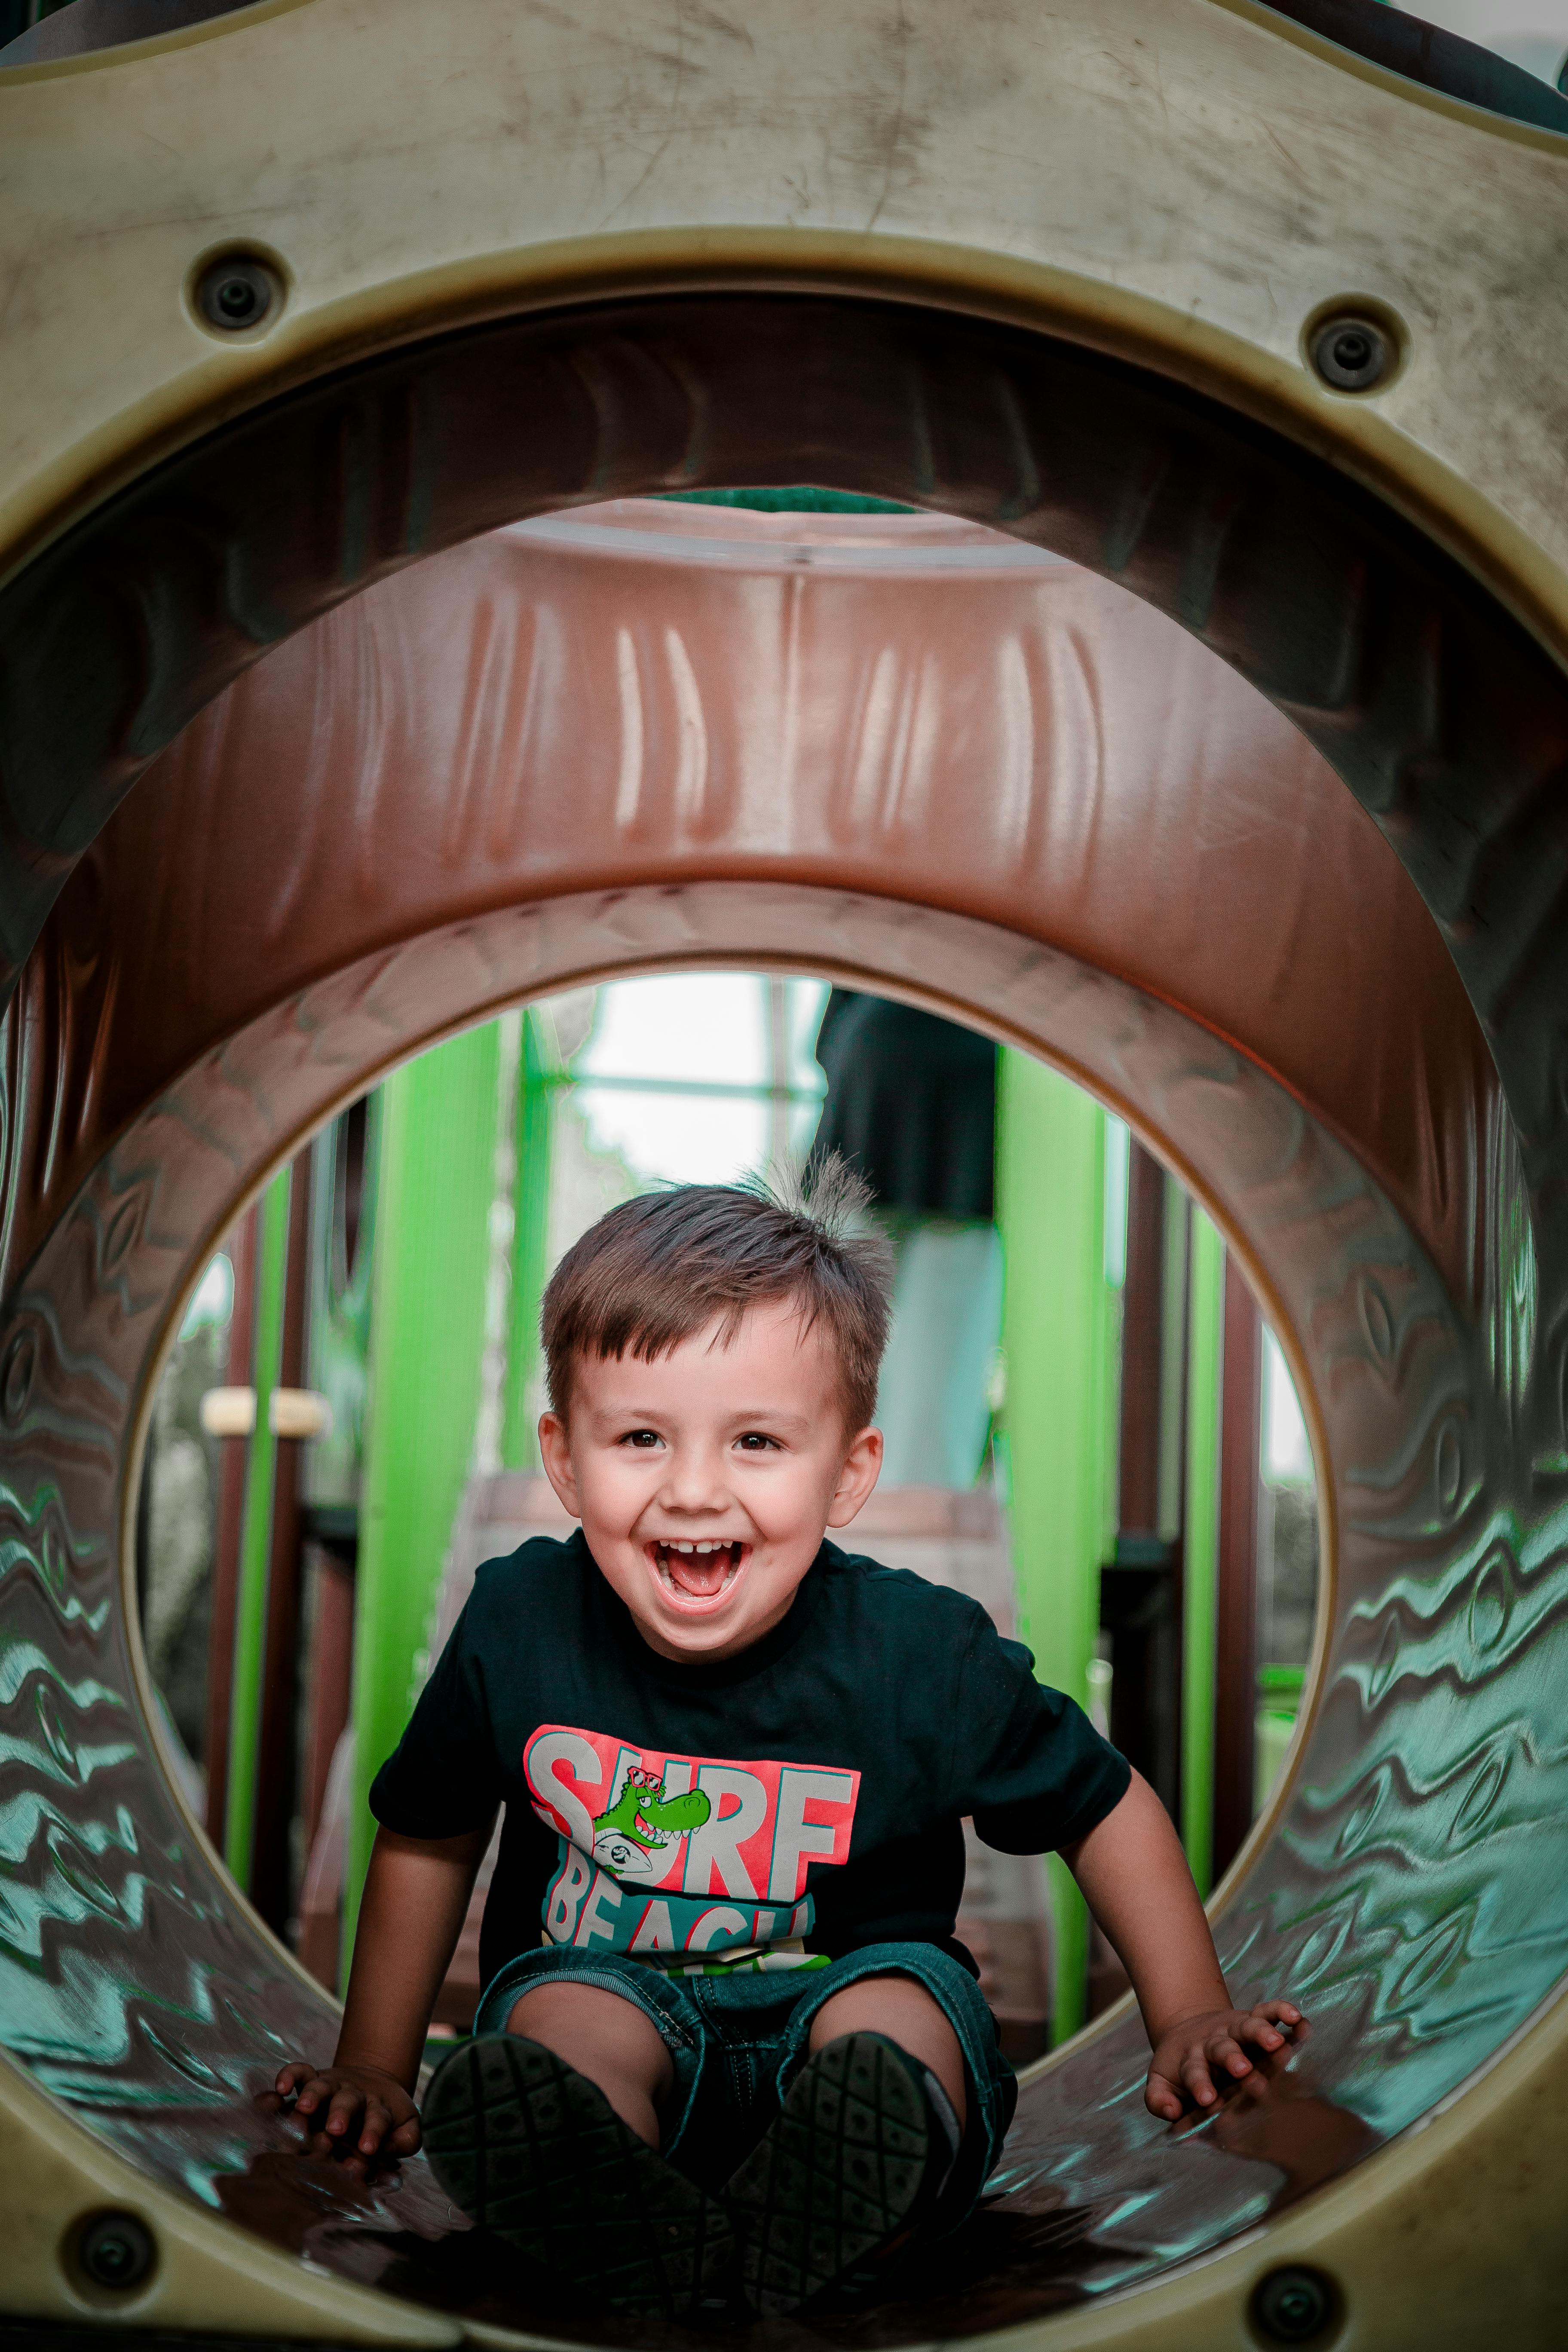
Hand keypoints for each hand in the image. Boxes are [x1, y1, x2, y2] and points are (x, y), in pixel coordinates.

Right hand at [274, 2057, 420, 2157]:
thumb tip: (389, 2150)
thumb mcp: (406, 2127)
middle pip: (347, 2102)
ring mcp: (331, 2087)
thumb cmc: (388, 2117)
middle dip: (341, 2115)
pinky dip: (289, 2076)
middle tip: (334, 2130)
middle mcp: (353, 2097)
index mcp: (377, 2110)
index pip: (378, 2120)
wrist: (377, 2081)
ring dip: (312, 2097)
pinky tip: (279, 2090)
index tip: (367, 2148)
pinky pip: (299, 2072)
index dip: (374, 2133)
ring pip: (321, 2087)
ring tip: (303, 2109)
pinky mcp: (312, 2080)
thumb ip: (405, 2140)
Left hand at [1145, 1999, 1301, 2119]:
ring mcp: (1233, 2030)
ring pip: (1247, 2027)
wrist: (1186, 2030)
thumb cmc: (1179, 2069)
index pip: (1194, 2072)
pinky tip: (1296, 2017)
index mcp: (1191, 2061)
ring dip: (1261, 2033)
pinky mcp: (1250, 2019)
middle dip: (1232, 2059)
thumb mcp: (1161, 2083)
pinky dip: (1280, 2011)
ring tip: (1275, 2042)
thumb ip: (1158, 2099)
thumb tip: (1171, 2113)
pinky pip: (1267, 2011)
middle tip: (1243, 2070)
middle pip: (1222, 2048)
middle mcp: (1213, 2043)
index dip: (1199, 2084)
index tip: (1207, 2099)